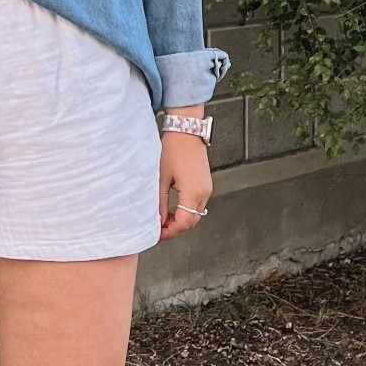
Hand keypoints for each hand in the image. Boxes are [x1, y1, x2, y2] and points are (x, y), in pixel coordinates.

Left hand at [159, 123, 211, 239]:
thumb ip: (161, 202)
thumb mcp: (161, 178)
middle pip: (192, 221)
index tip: (158, 234)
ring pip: (196, 214)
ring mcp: (207, 188)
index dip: (170, 231)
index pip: (184, 223)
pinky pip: (198, 204)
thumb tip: (158, 220)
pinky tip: (174, 208)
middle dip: (176, 228)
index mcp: (193, 192)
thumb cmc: (173, 149)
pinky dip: (187, 210)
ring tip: (164, 219)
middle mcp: (204, 192)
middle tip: (159, 229)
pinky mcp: (206, 183)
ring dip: (181, 219)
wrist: (186, 130)